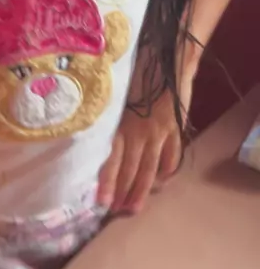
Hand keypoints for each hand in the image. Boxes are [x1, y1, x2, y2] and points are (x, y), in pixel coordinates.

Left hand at [97, 77, 193, 214]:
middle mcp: (141, 132)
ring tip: (136, 207)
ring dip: (143, 189)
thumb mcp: (115, 91)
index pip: (113, 159)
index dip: (108, 181)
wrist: (167, 56)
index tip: (101, 202)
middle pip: (131, 169)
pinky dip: (166, 169)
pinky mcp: (175, 127)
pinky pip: (171, 154)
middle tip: (117, 212)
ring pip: (150, 167)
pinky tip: (162, 180)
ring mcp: (160, 132)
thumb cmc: (135, 67)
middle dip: (124, 192)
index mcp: (122, 122)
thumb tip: (92, 132)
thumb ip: (109, 113)